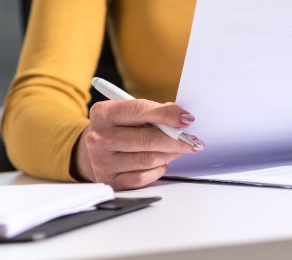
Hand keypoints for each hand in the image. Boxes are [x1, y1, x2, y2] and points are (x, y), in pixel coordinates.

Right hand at [73, 99, 203, 189]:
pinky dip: (157, 170)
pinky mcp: (109, 180)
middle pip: (148, 139)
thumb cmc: (122, 128)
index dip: (168, 114)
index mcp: (104, 113)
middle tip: (193, 141)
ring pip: (148, 159)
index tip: (188, 119)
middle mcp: (98, 137)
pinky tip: (161, 163)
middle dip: (177, 140)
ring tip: (179, 150)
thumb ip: (155, 113)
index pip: (140, 110)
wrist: (97, 149)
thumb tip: (183, 120)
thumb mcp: (132, 114)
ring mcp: (101, 161)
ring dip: (170, 155)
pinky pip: (142, 177)